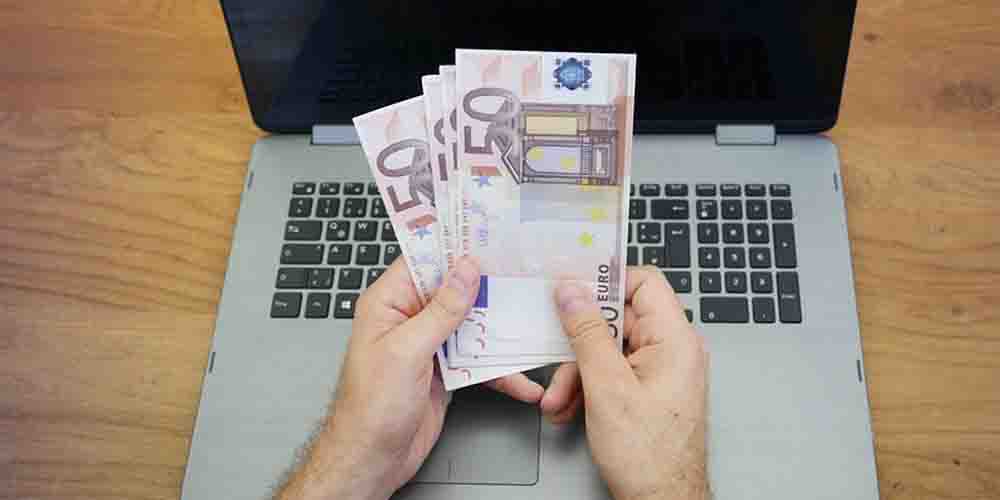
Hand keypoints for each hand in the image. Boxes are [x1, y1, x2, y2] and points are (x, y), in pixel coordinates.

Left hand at [276, 257, 543, 499]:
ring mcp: (428, 345)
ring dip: (499, 329)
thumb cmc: (369, 408)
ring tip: (528, 322)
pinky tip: (520, 378)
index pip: (423, 260)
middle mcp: (408, 319)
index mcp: (388, 303)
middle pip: (453, 290)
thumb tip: (464, 270)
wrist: (372, 460)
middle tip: (520, 272)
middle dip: (486, 285)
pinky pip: (477, 360)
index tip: (484, 232)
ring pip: (471, 324)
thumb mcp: (407, 351)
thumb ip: (440, 310)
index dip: (452, 245)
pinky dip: (499, 369)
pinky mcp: (445, 371)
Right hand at [543, 267, 708, 499]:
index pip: (644, 282)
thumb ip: (587, 333)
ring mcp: (662, 371)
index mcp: (675, 340)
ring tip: (560, 399)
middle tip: (556, 360)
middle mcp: (674, 350)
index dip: (606, 280)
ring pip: (610, 349)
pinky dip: (589, 387)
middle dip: (579, 345)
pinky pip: (614, 372)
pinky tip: (571, 408)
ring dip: (577, 372)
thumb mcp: (607, 387)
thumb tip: (573, 292)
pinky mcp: (650, 389)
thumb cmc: (650, 457)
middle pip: (618, 320)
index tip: (573, 288)